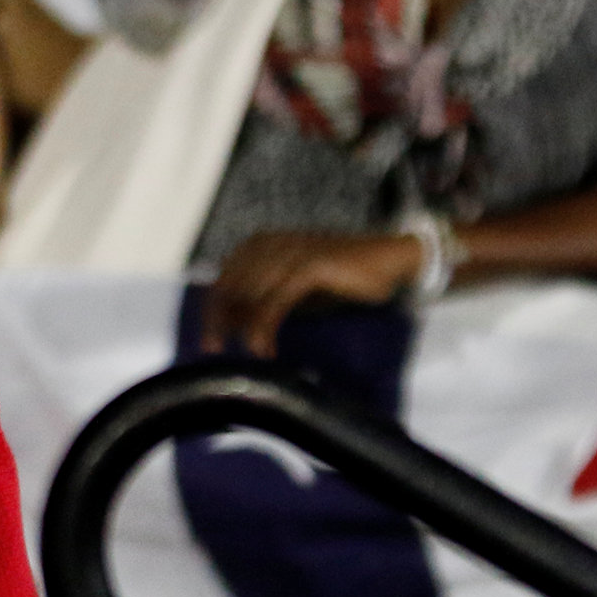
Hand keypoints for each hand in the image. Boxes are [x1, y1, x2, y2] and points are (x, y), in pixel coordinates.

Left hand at [203, 230, 423, 355]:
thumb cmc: (338, 278)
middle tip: (215, 350)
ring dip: (242, 327)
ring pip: (249, 292)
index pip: (223, 279)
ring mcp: (291, 252)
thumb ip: (260, 300)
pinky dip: (264, 325)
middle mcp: (270, 244)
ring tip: (245, 353)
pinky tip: (263, 346)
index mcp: (260, 244)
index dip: (211, 310)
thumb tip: (230, 324)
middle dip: (218, 320)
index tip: (209, 340)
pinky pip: (277, 298)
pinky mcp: (311, 265)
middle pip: (229, 285)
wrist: (387, 260)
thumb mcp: (292, 289)